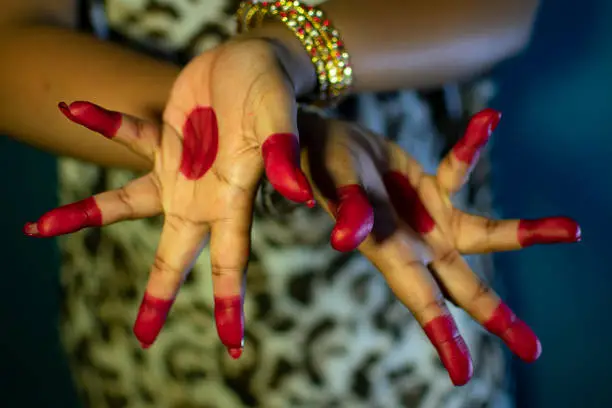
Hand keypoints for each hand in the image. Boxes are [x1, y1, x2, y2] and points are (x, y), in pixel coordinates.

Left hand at [23, 38, 320, 356]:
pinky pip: (126, 136)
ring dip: (86, 214)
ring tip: (39, 226)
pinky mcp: (161, 139)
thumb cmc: (272, 90)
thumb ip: (282, 153)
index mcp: (233, 197)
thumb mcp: (277, 118)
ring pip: (127, 204)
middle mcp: (203, 194)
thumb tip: (296, 194)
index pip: (232, 260)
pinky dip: (102, 124)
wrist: (252, 60)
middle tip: (143, 336)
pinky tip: (74, 109)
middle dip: (160, 293)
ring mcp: (177, 169)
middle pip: (177, 254)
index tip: (232, 343)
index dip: (229, 300)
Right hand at [297, 108, 580, 385]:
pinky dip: (473, 146)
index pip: (421, 301)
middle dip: (497, 316)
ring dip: (525, 233)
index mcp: (391, 252)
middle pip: (464, 288)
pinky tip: (489, 118)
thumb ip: (346, 210)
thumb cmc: (322, 168)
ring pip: (484, 236)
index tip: (462, 374)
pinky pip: (460, 168)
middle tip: (533, 350)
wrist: (326, 145)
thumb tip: (343, 240)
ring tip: (572, 230)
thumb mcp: (335, 185)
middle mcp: (416, 244)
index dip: (441, 337)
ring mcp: (429, 218)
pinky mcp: (434, 186)